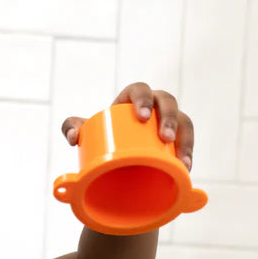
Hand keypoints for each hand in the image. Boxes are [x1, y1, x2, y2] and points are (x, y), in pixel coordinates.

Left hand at [61, 82, 194, 171]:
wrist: (113, 156)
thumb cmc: (101, 138)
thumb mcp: (83, 133)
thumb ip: (70, 128)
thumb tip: (72, 138)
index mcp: (131, 98)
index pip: (140, 89)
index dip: (144, 99)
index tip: (143, 117)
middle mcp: (154, 105)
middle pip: (168, 102)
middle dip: (170, 118)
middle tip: (164, 138)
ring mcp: (168, 121)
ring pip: (184, 122)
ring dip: (186, 140)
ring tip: (181, 161)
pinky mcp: (176, 140)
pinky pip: (187, 143)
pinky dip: (187, 155)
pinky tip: (186, 169)